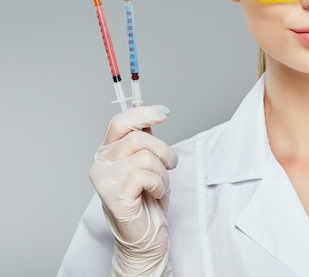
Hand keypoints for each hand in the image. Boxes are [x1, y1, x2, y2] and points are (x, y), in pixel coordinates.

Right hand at [89, 105, 177, 276]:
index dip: (143, 113)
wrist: (147, 234)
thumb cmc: (148, 199)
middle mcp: (101, 163)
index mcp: (108, 151)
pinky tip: (154, 194)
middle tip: (169, 166)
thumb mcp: (150, 162)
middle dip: (163, 151)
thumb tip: (155, 113)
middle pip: (138, 138)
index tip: (163, 113)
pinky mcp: (113, 197)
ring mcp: (104, 180)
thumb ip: (146, 139)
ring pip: (144, 157)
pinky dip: (158, 184)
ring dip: (162, 172)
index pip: (120, 122)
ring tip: (158, 185)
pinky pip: (144, 176)